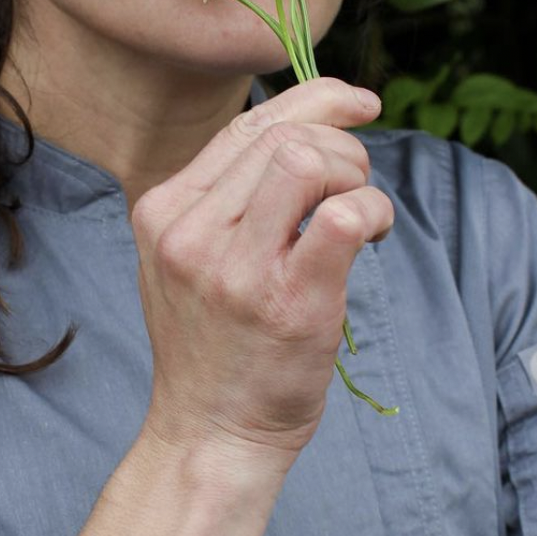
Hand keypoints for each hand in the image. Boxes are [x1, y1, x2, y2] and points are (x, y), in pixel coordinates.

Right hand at [132, 78, 392, 469]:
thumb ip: (223, 200)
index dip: (314, 100)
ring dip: (355, 174)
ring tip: (361, 214)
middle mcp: (191, 231)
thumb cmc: (213, 348)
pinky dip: (373, 211)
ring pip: (309, 160)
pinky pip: (345, 216)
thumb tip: (302, 130)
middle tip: (356, 187)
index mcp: (163, 211)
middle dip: (342, 145)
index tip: (357, 103)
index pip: (247, 125)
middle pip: (284, 135)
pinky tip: (372, 236)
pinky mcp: (288, 302)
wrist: (208, 435)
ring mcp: (236, 268)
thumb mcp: (185, 262)